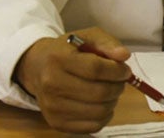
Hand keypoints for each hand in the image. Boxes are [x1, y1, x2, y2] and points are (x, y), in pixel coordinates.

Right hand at [13, 28, 132, 133]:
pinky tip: (101, 104)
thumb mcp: (86, 37)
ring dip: (113, 101)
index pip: (96, 69)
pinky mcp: (57, 123)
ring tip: (109, 91)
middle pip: (99, 92)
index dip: (117, 71)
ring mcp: (53, 107)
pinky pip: (93, 126)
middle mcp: (52, 84)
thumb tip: (124, 56)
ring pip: (99, 111)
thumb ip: (107, 43)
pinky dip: (105, 116)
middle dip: (118, 87)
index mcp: (58, 59)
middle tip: (120, 82)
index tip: (125, 71)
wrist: (38, 68)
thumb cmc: (67, 51)